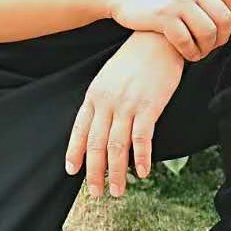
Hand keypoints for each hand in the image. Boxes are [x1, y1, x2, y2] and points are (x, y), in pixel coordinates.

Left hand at [64, 30, 184, 197]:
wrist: (157, 39)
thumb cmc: (134, 58)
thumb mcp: (109, 76)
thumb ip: (102, 100)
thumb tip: (99, 125)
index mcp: (94, 95)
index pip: (80, 130)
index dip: (75, 153)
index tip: (73, 171)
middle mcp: (107, 102)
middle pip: (96, 145)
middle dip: (95, 172)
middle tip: (96, 192)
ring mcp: (128, 105)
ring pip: (116, 147)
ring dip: (117, 173)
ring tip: (118, 190)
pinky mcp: (149, 106)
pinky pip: (141, 138)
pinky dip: (140, 158)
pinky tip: (142, 173)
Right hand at [106, 0, 230, 61]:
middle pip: (223, 17)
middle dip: (224, 35)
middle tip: (217, 44)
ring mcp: (176, 1)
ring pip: (207, 31)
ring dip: (208, 47)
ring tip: (202, 51)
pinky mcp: (162, 17)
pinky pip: (186, 41)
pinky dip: (191, 52)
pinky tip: (189, 54)